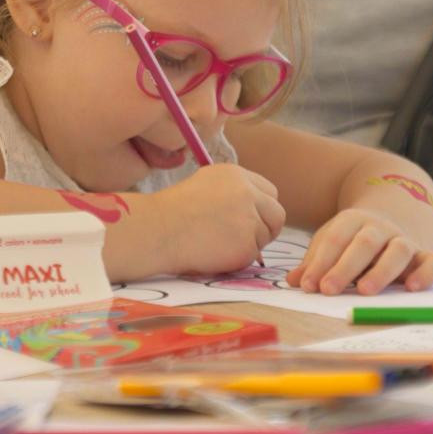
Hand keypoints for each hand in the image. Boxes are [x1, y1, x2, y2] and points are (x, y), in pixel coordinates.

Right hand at [156, 163, 285, 274]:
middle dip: (265, 229)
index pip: (270, 192)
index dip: (261, 209)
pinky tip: (214, 253)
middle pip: (277, 215)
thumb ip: (233, 193)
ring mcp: (249, 218)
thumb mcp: (205, 186)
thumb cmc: (171, 213)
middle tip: (243, 239)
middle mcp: (247, 192)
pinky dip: (237, 259)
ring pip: (265, 237)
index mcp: (237, 175)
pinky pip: (253, 255)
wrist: (155, 231)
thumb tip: (256, 211)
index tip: (248, 221)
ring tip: (217, 244)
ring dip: (248, 245)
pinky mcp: (247, 244)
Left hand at [286, 208, 432, 295]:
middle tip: (328, 290)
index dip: (320, 262)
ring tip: (365, 291)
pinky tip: (412, 288)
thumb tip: (293, 281)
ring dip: (381, 271)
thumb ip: (315, 261)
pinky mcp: (426, 254)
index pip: (335, 239)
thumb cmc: (355, 239)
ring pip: (398, 251)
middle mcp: (381, 227)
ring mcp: (405, 239)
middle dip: (345, 267)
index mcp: (353, 221)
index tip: (308, 285)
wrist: (396, 214)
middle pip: (364, 243)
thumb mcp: (332, 242)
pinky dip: (426, 273)